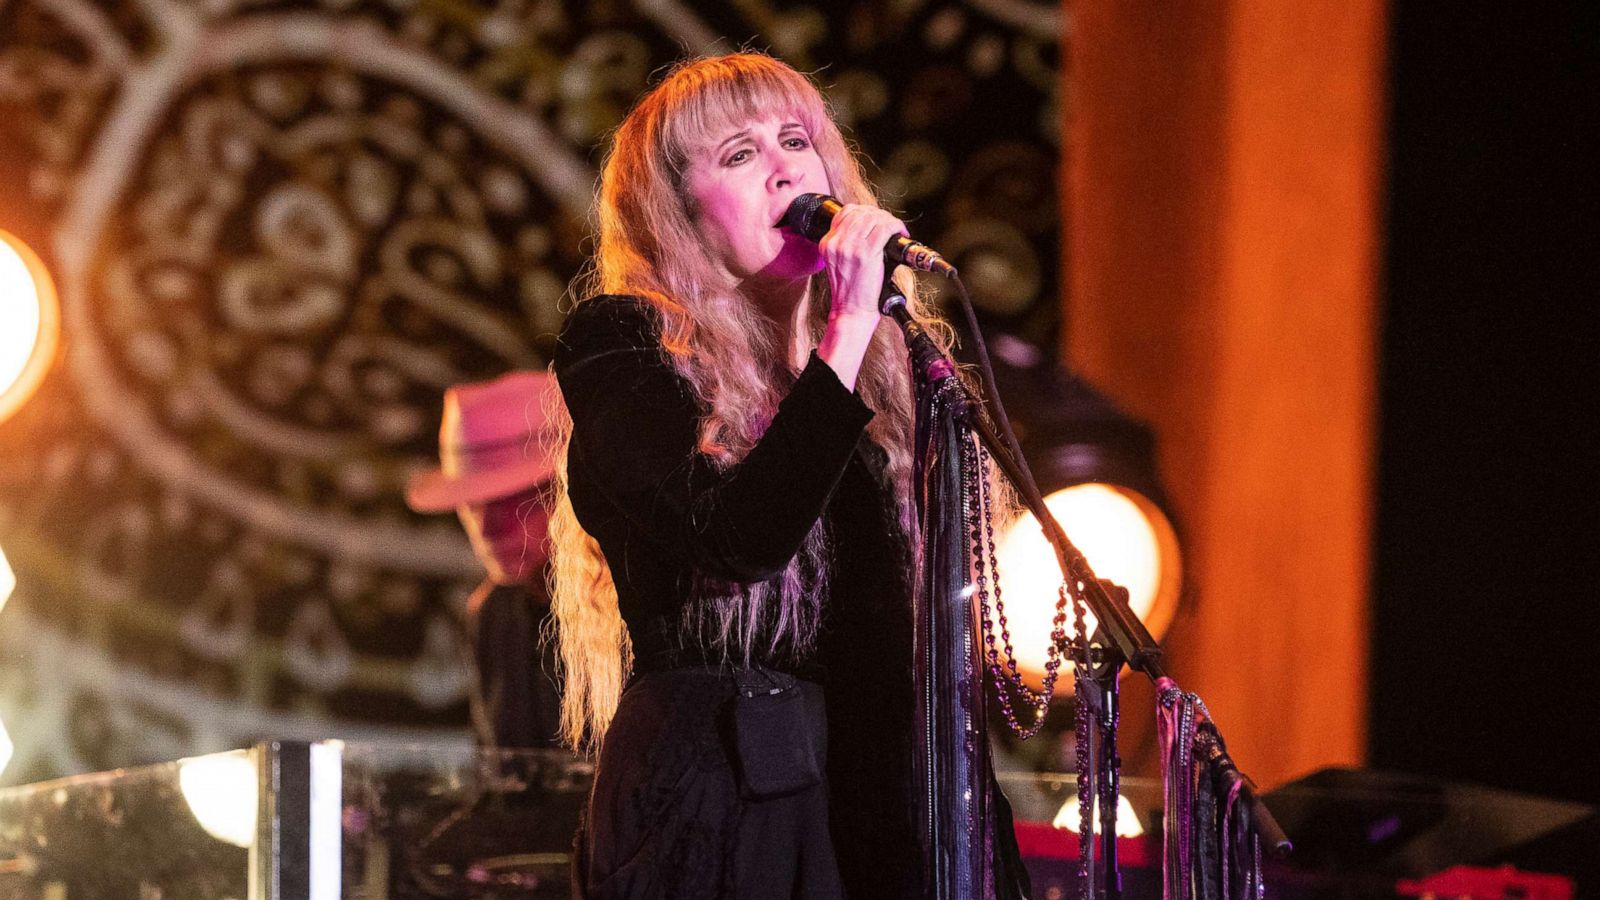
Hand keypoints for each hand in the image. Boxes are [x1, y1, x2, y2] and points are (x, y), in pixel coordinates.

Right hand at [814, 204, 905, 389]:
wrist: (851, 311)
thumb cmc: (852, 290)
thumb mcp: (840, 263)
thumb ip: (848, 243)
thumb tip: (870, 225)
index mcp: (827, 243)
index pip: (845, 212)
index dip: (865, 212)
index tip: (877, 220)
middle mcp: (835, 243)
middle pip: (860, 212)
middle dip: (879, 214)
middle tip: (890, 224)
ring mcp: (849, 247)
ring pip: (873, 217)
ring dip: (889, 220)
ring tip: (896, 229)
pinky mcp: (866, 253)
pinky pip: (884, 228)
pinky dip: (896, 226)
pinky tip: (900, 232)